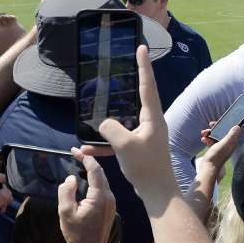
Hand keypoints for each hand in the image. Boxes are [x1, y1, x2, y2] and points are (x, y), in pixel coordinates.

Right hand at [60, 151, 115, 242]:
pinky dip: (96, 182)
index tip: (75, 150)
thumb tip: (71, 178)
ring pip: (103, 182)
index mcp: (100, 197)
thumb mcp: (65, 212)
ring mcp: (112, 204)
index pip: (95, 170)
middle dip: (89, 162)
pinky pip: (104, 191)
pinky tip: (87, 181)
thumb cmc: (76, 234)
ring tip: (81, 165)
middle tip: (77, 154)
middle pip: (101, 174)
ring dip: (93, 172)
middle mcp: (109, 198)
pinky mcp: (110, 210)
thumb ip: (66, 192)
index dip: (85, 158)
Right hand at [92, 46, 181, 203]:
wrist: (157, 194)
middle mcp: (151, 124)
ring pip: (123, 123)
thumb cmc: (146, 167)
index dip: (144, 66)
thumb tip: (103, 123)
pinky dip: (105, 145)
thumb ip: (110, 128)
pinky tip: (87, 150)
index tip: (142, 48)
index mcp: (152, 118)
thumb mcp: (124, 144)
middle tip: (117, 72)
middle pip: (136, 100)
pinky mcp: (139, 150)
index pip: (147, 85)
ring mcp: (145, 137)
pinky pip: (119, 142)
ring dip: (107, 124)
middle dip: (124, 89)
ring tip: (92, 115)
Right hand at [196, 123, 242, 184]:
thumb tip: (238, 127)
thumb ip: (231, 135)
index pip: (233, 129)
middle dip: (216, 127)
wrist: (208, 168)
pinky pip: (211, 140)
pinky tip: (203, 140)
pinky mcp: (215, 149)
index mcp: (232, 142)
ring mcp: (221, 147)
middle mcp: (228, 144)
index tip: (222, 121)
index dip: (228, 124)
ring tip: (203, 133)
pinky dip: (207, 139)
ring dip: (210, 133)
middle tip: (210, 124)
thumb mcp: (224, 144)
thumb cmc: (216, 156)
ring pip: (216, 135)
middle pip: (224, 131)